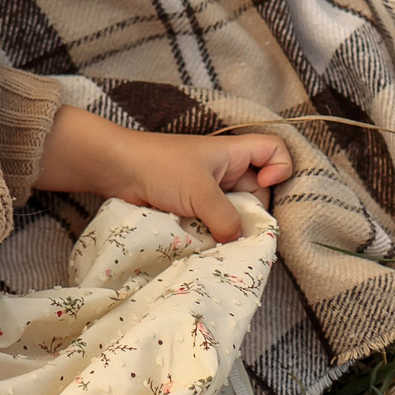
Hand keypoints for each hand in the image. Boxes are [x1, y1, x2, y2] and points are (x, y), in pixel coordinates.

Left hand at [35, 106, 291, 241]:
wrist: (113, 169)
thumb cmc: (159, 167)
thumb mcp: (199, 193)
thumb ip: (225, 219)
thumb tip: (238, 242)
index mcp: (232, 154)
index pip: (274, 151)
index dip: (281, 167)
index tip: (267, 183)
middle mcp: (224, 170)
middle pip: (258, 191)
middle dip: (252, 212)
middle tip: (239, 228)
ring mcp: (207, 188)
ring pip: (234, 211)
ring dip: (228, 226)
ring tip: (219, 239)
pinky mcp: (190, 204)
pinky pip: (212, 220)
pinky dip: (211, 231)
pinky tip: (204, 242)